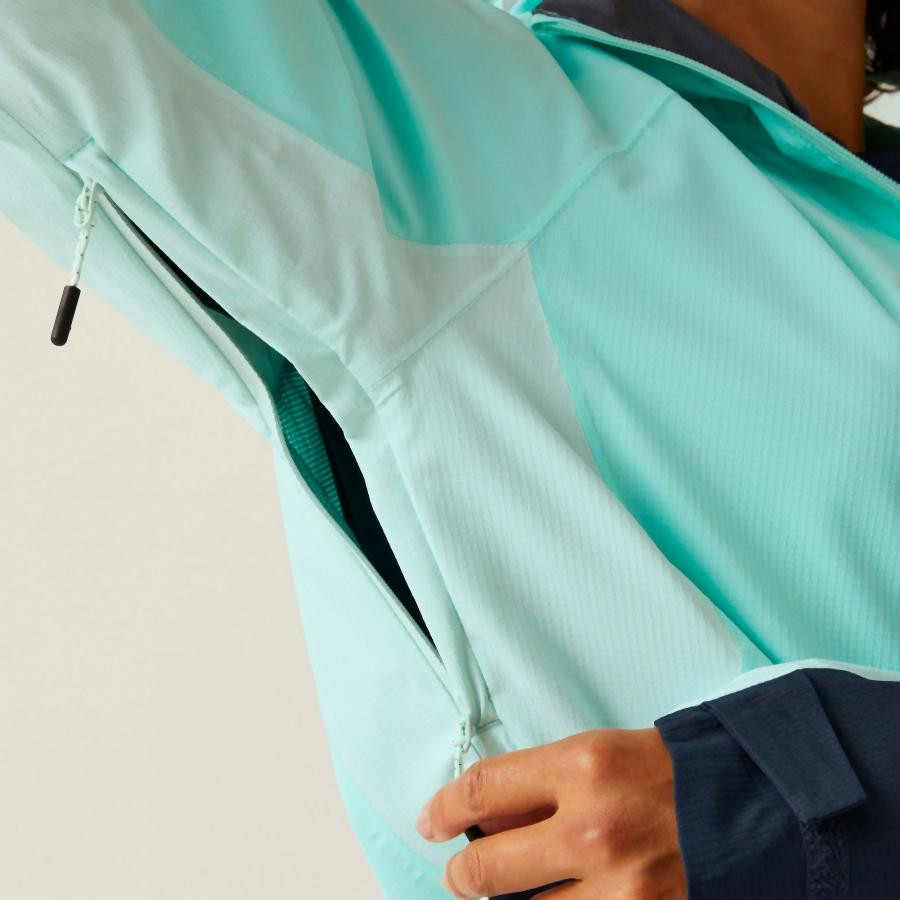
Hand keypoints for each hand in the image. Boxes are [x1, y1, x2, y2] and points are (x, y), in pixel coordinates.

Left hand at [415, 726, 685, 898]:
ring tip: (507, 890)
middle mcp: (594, 829)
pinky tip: (552, 898)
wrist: (747, 803)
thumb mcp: (595, 752)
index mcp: (581, 767)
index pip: (482, 790)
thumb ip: (538, 784)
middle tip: (458, 871)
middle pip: (488, 866)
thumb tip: (482, 819)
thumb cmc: (663, 770)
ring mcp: (618, 886)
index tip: (431, 821)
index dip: (444, 809)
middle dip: (461, 873)